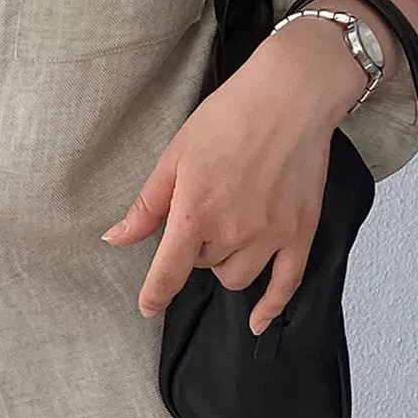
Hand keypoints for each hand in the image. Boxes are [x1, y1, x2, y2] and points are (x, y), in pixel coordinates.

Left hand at [101, 18, 368, 335]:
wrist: (293, 95)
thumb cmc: (230, 115)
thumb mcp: (175, 155)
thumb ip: (147, 204)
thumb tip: (116, 238)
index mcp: (196, 212)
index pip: (168, 272)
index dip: (154, 295)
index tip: (147, 307)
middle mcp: (233, 231)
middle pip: (202, 267)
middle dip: (195, 249)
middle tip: (203, 212)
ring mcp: (271, 235)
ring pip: (236, 277)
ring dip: (224, 264)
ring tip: (227, 231)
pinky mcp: (301, 232)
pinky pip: (286, 284)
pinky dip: (271, 307)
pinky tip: (258, 322)